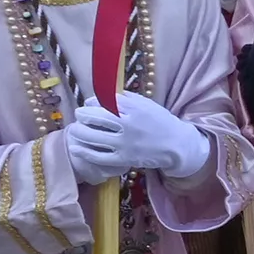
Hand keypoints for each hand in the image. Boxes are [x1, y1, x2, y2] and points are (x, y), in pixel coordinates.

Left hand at [67, 94, 211, 185]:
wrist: (177, 145)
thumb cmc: (161, 122)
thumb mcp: (148, 105)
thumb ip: (127, 98)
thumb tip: (104, 94)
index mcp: (135, 108)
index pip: (105, 101)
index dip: (92, 102)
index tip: (89, 103)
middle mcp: (128, 125)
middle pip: (95, 117)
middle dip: (82, 114)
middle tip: (79, 115)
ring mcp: (125, 143)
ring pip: (92, 137)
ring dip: (79, 131)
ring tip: (75, 129)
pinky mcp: (124, 159)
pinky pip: (98, 156)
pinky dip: (84, 152)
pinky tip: (75, 148)